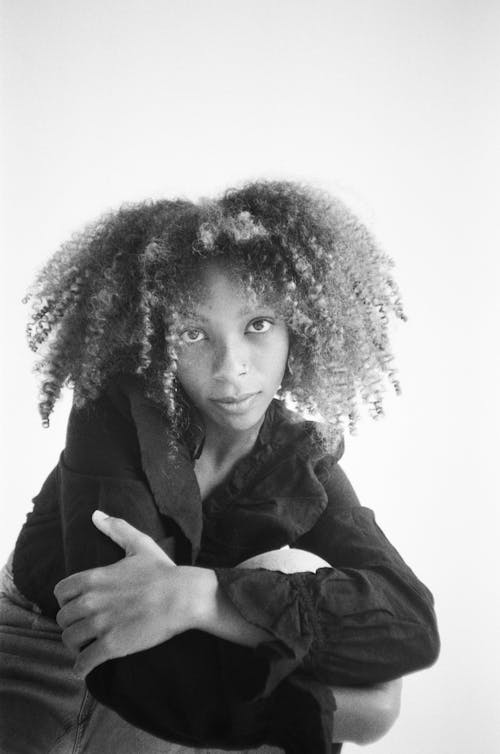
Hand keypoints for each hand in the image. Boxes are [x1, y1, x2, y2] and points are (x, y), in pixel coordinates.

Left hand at [54, 511, 210, 677]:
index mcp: (94, 577)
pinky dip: (81, 668)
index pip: (60, 592)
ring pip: (69, 639)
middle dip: (71, 623)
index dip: (66, 600)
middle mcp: (92, 601)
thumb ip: (115, 528)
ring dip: (75, 645)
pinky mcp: (112, 645)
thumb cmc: (162, 571)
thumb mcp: (139, 544)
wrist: (183, 596)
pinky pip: (84, 662)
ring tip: (84, 646)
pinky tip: (84, 669)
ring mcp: (101, 624)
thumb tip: (96, 515)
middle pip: (62, 618)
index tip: (76, 605)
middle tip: (83, 627)